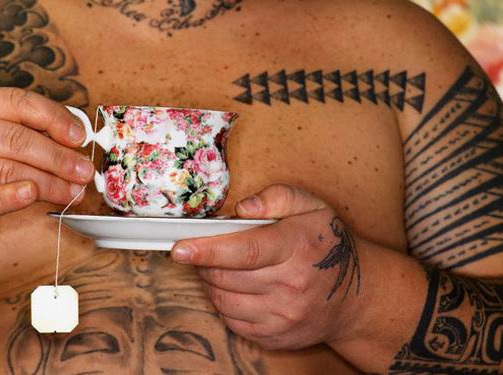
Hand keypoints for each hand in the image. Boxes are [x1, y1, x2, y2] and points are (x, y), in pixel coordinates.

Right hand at [0, 88, 93, 258]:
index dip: (54, 117)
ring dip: (51, 182)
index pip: (17, 101)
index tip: (80, 137)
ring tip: (75, 191)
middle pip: (17, 138)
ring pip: (10, 170)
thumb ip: (29, 136)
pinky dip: (12, 196)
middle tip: (84, 171)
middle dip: (59, 156)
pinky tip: (31, 194)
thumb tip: (76, 141)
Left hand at [170, 184, 362, 350]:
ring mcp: (284, 316)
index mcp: (297, 247)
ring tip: (218, 266)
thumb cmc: (327, 244)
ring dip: (211, 283)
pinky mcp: (276, 337)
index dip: (208, 250)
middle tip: (200, 250)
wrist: (356, 297)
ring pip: (224, 301)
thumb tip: (243, 208)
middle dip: (204, 263)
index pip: (245, 251)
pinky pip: (233, 322)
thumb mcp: (312, 207)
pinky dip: (224, 303)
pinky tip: (234, 288)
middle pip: (227, 277)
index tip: (179, 249)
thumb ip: (277, 197)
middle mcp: (291, 286)